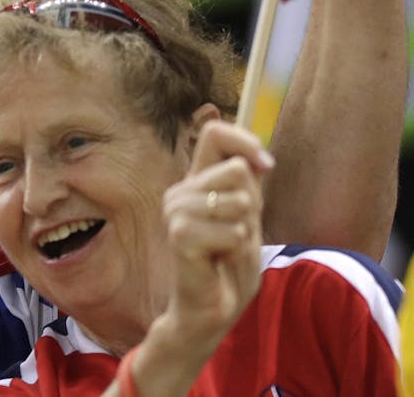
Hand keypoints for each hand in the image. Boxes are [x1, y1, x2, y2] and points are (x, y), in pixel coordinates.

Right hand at [160, 121, 270, 344]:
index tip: (265, 166)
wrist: (211, 308)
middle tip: (235, 232)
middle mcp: (181, 191)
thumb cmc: (229, 264)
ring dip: (245, 229)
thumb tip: (257, 160)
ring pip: (238, 200)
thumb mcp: (247, 218)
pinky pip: (232, 230)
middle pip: (235, 168)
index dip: (245, 142)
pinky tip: (218, 260)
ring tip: (226, 247)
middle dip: (252, 203)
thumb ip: (247, 186)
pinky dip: (237, 247)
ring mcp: (176, 211)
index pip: (214, 133)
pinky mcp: (179, 235)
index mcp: (196, 181)